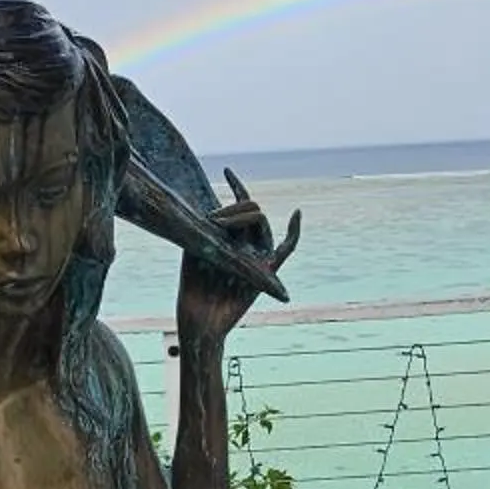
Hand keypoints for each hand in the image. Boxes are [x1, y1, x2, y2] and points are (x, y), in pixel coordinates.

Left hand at [176, 168, 301, 343]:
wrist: (200, 318)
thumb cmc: (193, 287)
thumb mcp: (195, 245)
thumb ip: (205, 222)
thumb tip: (206, 201)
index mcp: (231, 235)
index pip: (240, 203)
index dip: (237, 185)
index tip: (228, 170)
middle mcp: (247, 242)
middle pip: (251, 209)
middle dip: (232, 208)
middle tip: (212, 220)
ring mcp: (258, 255)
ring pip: (261, 222)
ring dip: (241, 216)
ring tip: (219, 224)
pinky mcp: (268, 270)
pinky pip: (287, 248)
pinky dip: (294, 231)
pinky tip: (297, 214)